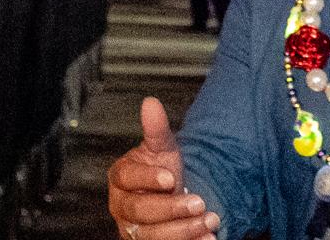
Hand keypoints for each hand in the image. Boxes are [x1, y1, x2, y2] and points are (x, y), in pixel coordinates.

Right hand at [106, 97, 214, 235]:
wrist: (172, 197)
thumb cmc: (162, 172)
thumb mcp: (162, 149)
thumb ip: (155, 129)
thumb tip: (151, 103)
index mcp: (120, 179)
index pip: (127, 179)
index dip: (147, 179)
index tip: (170, 178)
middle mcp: (122, 207)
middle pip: (139, 212)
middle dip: (171, 209)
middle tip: (199, 202)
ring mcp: (133, 230)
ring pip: (152, 236)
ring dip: (183, 231)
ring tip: (209, 220)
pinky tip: (207, 238)